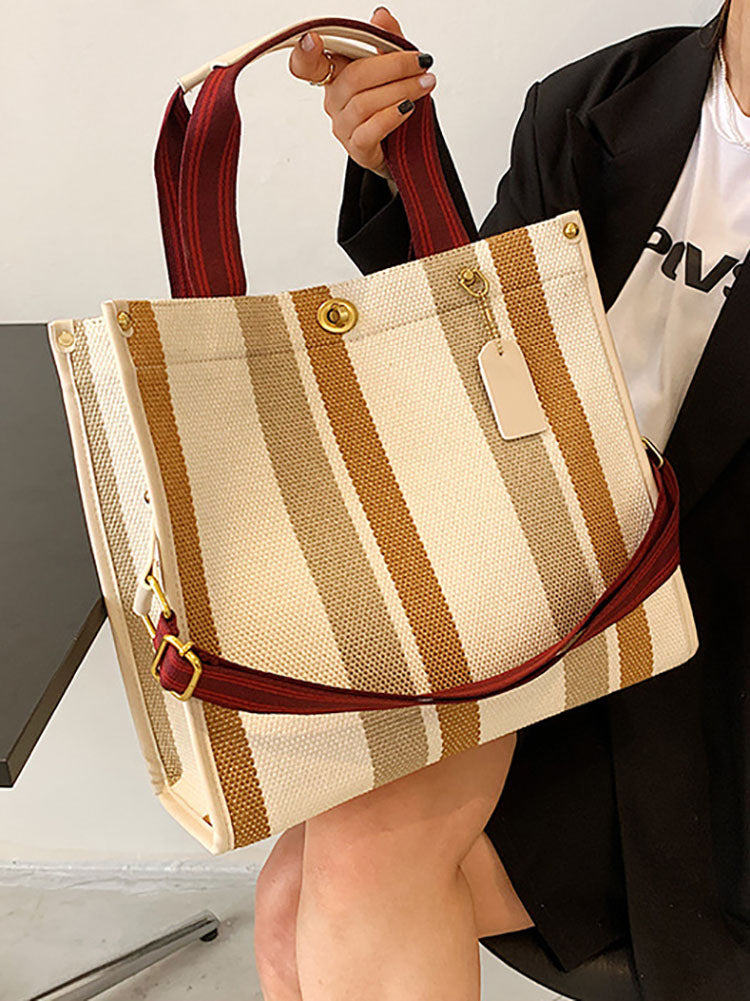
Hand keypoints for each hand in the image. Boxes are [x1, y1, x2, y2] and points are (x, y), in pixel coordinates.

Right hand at [288, 7, 435, 181]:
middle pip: (355, 77)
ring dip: (401, 90)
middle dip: (394, 66)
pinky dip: (392, 116)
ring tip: (425, 83)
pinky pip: (370, 131)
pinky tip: (408, 107)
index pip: (307, 64)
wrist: (402, 144)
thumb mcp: (392, 66)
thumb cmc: (390, 102)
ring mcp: (343, 126)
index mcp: (335, 74)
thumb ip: (386, 40)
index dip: (304, 53)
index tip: (312, 39)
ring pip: (365, 104)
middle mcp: (334, 99)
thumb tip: (381, 16)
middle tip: (421, 63)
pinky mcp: (357, 148)